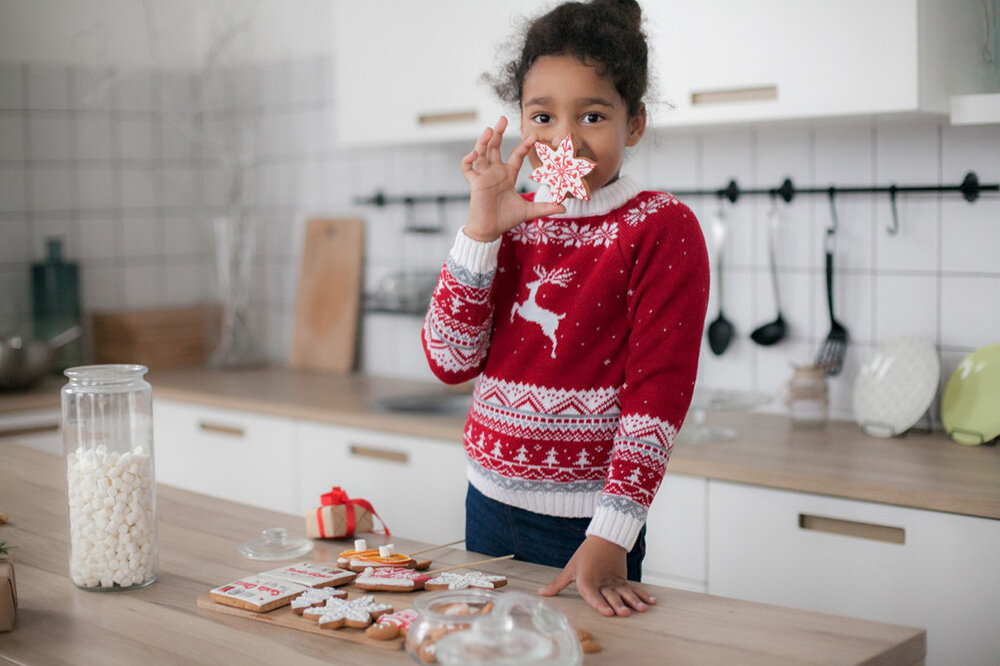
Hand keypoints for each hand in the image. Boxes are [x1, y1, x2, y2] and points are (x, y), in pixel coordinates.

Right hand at [460, 116, 564, 242]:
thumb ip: (545, 207)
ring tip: (490, 130)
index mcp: (508, 175)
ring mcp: (484, 176)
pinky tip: (475, 154)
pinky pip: (467, 168)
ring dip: (484, 141)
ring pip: (481, 153)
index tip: (534, 136)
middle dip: (498, 133)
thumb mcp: (529, 211)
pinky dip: (468, 159)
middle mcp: (495, 172)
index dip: (524, 146)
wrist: (490, 230)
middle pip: (495, 147)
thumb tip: (564, 207)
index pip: (516, 156)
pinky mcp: (474, 183)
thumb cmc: (506, 219)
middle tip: (503, 119)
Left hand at [538, 535, 657, 616]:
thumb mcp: (570, 569)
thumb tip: (541, 594)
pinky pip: (634, 589)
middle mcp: (602, 583)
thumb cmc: (584, 555)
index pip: (593, 594)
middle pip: (611, 595)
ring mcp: (614, 582)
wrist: (604, 538)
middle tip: (625, 613)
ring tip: (642, 609)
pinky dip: (643, 595)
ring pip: (625, 593)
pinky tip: (652, 603)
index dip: (600, 603)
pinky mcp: (623, 580)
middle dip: (619, 605)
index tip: (607, 613)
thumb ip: (557, 584)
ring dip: (634, 601)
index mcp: (587, 581)